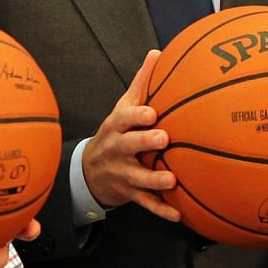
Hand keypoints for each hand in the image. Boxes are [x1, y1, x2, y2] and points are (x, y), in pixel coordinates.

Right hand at [80, 49, 180, 222]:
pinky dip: (161, 210)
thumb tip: (158, 52)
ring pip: (136, 177)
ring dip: (153, 179)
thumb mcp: (123, 107)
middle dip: (143, 142)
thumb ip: (142, 83)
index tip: (152, 112)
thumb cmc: (116, 133)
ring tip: (171, 179)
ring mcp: (121, 173)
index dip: (135, 116)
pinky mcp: (128, 194)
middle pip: (127, 146)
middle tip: (163, 139)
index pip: (123, 119)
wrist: (89, 173)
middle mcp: (116, 150)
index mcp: (116, 127)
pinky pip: (145, 203)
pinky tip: (178, 214)